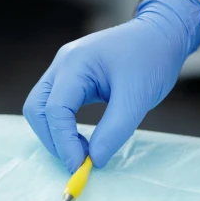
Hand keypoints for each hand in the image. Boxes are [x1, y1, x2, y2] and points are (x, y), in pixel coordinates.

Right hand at [23, 0, 199, 172]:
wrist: (162, 33)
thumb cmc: (153, 58)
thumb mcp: (138, 98)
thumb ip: (115, 130)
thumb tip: (95, 160)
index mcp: (76, 63)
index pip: (55, 109)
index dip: (64, 142)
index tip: (81, 166)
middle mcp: (63, 63)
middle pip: (37, 109)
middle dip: (52, 139)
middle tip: (78, 161)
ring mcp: (64, 69)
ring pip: (42, 108)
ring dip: (55, 133)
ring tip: (83, 150)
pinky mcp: (72, 78)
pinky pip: (55, 105)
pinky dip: (63, 126)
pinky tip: (82, 138)